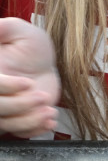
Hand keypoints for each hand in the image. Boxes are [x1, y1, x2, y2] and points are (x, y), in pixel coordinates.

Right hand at [0, 17, 59, 136]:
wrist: (43, 64)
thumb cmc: (30, 46)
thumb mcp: (19, 31)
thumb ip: (5, 27)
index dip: (6, 87)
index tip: (28, 83)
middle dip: (19, 106)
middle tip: (42, 97)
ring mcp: (2, 108)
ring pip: (5, 124)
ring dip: (27, 121)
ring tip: (49, 112)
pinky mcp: (15, 119)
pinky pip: (18, 132)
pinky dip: (33, 130)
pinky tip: (49, 121)